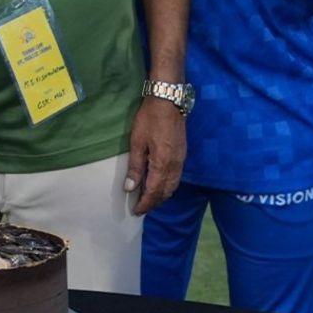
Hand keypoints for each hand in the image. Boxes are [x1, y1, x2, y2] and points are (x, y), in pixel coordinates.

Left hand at [125, 96, 186, 214]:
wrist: (168, 101)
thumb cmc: (149, 120)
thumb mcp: (137, 143)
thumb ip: (135, 167)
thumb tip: (130, 188)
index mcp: (162, 164)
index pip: (154, 191)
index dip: (145, 203)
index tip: (136, 211)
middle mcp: (174, 165)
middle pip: (166, 191)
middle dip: (154, 202)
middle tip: (142, 209)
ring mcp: (181, 160)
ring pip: (173, 185)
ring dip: (163, 195)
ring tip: (150, 200)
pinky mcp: (182, 154)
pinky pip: (177, 177)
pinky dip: (169, 186)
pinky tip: (160, 184)